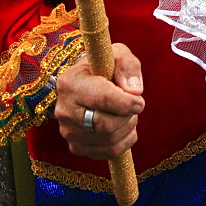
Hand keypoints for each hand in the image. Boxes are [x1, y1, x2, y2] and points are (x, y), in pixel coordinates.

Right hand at [55, 43, 143, 159]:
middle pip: (105, 124)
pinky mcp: (77, 147)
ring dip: (128, 126)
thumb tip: (134, 91)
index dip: (125, 102)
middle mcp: (64, 109)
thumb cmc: (104, 66)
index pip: (101, 99)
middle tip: (134, 104)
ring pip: (109, 140)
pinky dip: (125, 140)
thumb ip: (128, 65)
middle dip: (127, 115)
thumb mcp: (117, 54)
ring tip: (128, 112)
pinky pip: (109, 152)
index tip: (140, 101)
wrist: (87, 82)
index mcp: (70, 82)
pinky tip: (124, 125)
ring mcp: (68, 131)